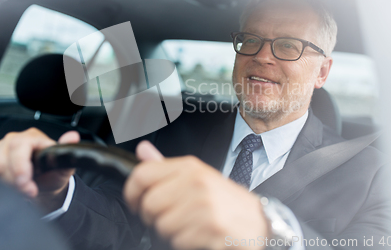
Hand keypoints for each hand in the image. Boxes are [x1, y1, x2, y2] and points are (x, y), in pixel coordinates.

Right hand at [0, 128, 79, 210]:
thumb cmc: (52, 173)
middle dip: (15, 182)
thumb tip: (73, 137)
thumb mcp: (64, 165)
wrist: (43, 184)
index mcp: (32, 137)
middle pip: (3, 161)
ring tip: (22, 190)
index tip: (28, 187)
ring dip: (7, 185)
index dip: (21, 168)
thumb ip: (67, 151)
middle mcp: (13, 139)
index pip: (19, 147)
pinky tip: (11, 187)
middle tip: (28, 192)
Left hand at [124, 141, 269, 249]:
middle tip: (169, 218)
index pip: (143, 174)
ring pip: (161, 225)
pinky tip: (198, 235)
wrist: (259, 223)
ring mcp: (205, 205)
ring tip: (188, 226)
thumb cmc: (226, 201)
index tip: (135, 202)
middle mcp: (196, 182)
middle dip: (153, 217)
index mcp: (190, 167)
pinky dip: (184, 243)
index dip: (131, 192)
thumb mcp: (197, 176)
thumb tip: (142, 150)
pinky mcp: (211, 228)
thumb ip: (166, 166)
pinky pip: (178, 241)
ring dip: (170, 232)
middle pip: (149, 203)